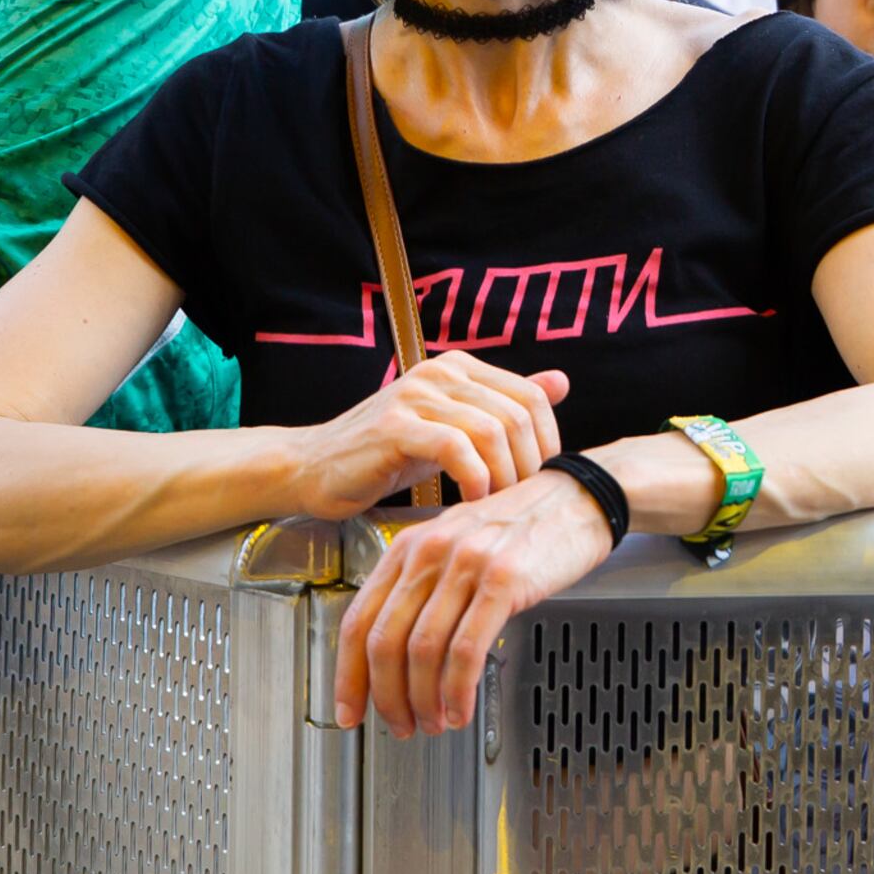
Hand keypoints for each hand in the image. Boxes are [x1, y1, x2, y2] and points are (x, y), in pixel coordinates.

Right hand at [298, 353, 567, 518]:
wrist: (312, 468)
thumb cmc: (386, 455)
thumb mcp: (452, 429)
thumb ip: (503, 406)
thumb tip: (561, 382)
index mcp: (459, 368)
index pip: (532, 397)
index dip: (548, 442)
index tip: (541, 480)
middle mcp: (441, 373)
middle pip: (518, 415)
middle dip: (530, 464)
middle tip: (522, 501)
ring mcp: (416, 395)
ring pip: (492, 431)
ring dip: (505, 476)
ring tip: (498, 506)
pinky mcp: (395, 426)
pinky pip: (455, 447)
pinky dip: (474, 478)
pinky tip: (471, 501)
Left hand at [331, 473, 614, 734]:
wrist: (577, 499)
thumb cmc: (522, 527)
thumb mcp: (458, 545)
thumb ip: (425, 587)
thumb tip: (400, 654)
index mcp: (409, 546)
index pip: (359, 619)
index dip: (349, 675)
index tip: (349, 709)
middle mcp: (430, 552)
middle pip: (385, 641)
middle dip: (387, 697)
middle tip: (399, 726)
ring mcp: (466, 564)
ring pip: (423, 651)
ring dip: (424, 700)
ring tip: (435, 723)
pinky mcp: (503, 580)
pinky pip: (466, 649)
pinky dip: (458, 690)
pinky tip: (461, 708)